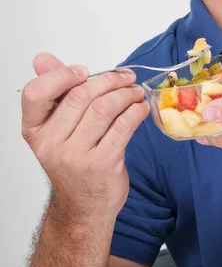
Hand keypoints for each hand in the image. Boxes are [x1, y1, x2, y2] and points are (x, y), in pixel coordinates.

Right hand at [21, 53, 148, 220]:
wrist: (83, 207)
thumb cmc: (73, 163)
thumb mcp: (57, 130)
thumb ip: (55, 92)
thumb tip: (42, 59)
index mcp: (35, 130)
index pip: (35, 93)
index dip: (62, 76)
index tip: (84, 71)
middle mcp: (50, 144)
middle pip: (80, 96)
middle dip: (109, 81)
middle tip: (125, 77)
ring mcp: (75, 156)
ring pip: (104, 108)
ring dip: (126, 94)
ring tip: (135, 91)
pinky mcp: (102, 164)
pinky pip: (123, 126)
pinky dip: (136, 111)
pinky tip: (141, 107)